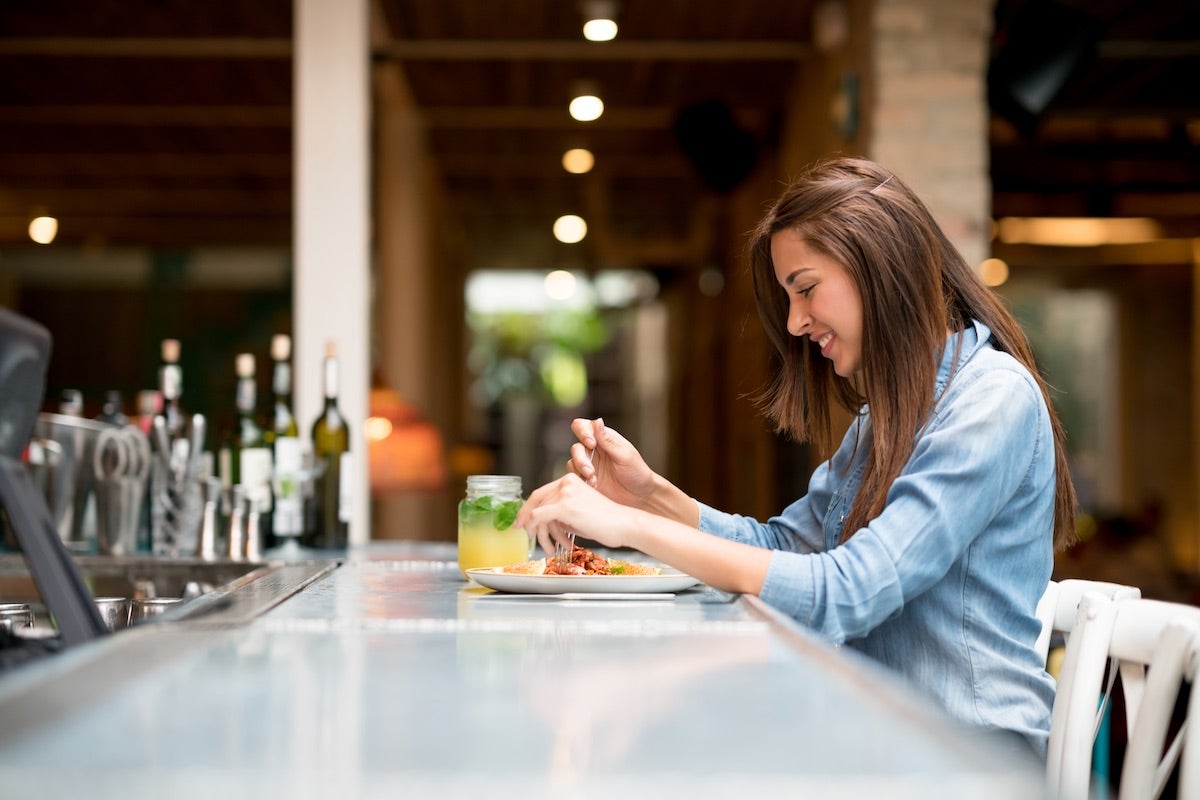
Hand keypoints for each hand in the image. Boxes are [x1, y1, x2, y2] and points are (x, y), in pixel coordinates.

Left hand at [515, 472, 640, 555]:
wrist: (624, 524)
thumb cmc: (606, 522)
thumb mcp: (578, 513)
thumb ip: (560, 512)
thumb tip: (541, 521)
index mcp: (570, 480)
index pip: (541, 493)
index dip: (527, 508)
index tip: (521, 521)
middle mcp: (565, 482)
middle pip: (535, 502)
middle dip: (527, 521)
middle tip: (523, 533)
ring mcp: (564, 493)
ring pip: (537, 514)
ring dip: (540, 535)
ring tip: (550, 548)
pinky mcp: (565, 506)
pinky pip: (539, 518)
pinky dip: (540, 533)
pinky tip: (550, 545)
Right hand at [567, 418, 656, 508]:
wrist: (639, 496)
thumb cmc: (637, 472)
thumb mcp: (624, 455)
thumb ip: (608, 440)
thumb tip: (597, 420)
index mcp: (603, 438)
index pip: (583, 426)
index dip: (582, 432)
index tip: (591, 444)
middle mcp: (593, 450)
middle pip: (575, 447)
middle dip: (580, 459)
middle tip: (590, 471)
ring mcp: (588, 465)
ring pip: (572, 463)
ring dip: (580, 471)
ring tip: (594, 480)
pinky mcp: (585, 479)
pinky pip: (575, 477)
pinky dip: (581, 481)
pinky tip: (594, 486)